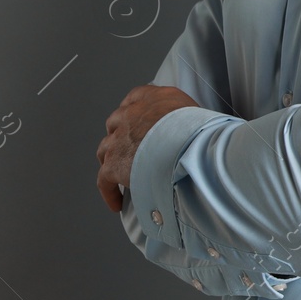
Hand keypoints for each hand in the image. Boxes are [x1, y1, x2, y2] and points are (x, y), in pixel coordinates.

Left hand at [96, 84, 199, 212]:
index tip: (136, 117)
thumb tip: (183, 125)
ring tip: (120, 173)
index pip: (135, 96)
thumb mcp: (191, 108)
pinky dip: (109, 192)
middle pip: (115, 122)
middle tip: (130, 147)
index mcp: (152, 98)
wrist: (185, 143)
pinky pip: (104, 180)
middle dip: (119, 134)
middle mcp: (131, 115)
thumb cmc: (196, 127)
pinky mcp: (113, 164)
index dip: (133, 108)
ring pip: (105, 149)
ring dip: (111, 159)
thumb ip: (178, 112)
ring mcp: (118, 139)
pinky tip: (116, 203)